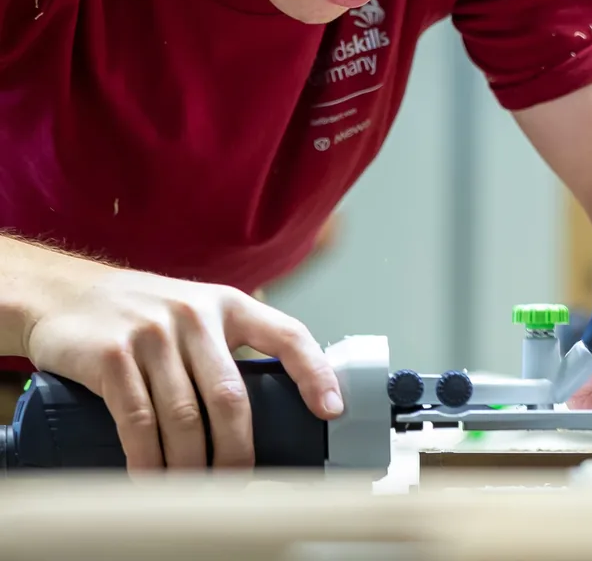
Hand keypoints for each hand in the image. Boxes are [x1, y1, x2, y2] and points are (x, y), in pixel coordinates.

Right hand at [23, 265, 343, 470]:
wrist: (65, 292)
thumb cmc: (142, 313)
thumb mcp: (194, 313)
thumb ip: (228, 348)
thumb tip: (275, 408)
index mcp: (227, 304)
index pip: (285, 334)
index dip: (314, 372)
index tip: (332, 411)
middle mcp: (195, 314)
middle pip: (231, 397)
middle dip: (238, 452)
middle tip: (238, 486)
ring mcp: (152, 333)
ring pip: (185, 418)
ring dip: (191, 468)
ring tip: (193, 494)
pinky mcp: (112, 355)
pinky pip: (138, 421)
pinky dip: (149, 461)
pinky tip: (152, 480)